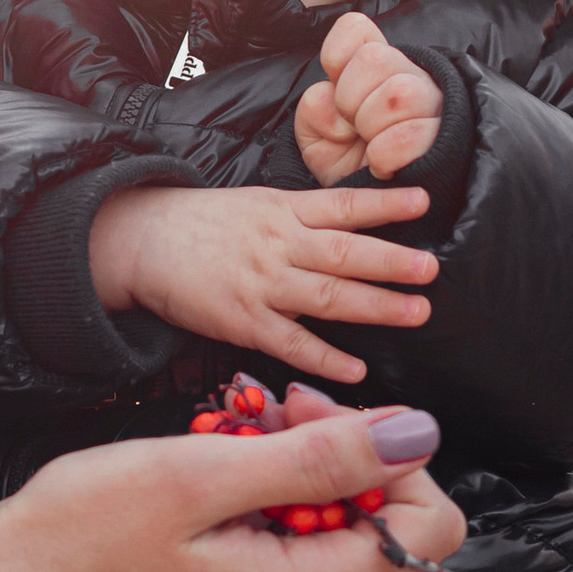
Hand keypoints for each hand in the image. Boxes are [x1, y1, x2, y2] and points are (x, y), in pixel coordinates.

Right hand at [0, 406, 461, 571]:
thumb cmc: (72, 540)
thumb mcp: (199, 474)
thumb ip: (321, 458)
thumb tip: (417, 433)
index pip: (428, 529)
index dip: (388, 456)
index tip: (310, 418)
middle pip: (395, 548)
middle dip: (349, 472)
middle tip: (269, 423)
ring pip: (348, 563)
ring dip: (310, 497)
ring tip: (233, 457)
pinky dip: (279, 533)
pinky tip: (219, 502)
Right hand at [87, 181, 435, 385]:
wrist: (142, 240)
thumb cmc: (205, 223)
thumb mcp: (257, 203)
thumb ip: (305, 215)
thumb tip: (358, 222)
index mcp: (283, 210)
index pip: (342, 205)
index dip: (384, 204)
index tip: (424, 202)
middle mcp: (277, 244)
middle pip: (343, 252)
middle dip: (391, 261)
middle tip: (430, 270)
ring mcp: (261, 284)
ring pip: (326, 295)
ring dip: (375, 306)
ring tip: (416, 311)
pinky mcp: (241, 321)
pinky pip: (290, 343)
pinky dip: (325, 357)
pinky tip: (356, 369)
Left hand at [294, 16, 444, 185]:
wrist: (381, 207)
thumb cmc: (350, 162)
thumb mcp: (318, 138)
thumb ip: (313, 112)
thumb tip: (328, 100)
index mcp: (375, 64)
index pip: (354, 28)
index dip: (336, 58)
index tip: (336, 92)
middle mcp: (409, 73)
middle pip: (374, 57)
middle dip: (350, 99)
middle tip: (355, 126)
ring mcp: (432, 102)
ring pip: (397, 92)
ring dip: (371, 127)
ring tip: (371, 146)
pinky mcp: (445, 136)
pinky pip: (410, 135)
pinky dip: (385, 155)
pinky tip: (383, 165)